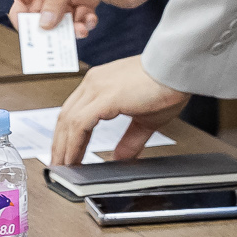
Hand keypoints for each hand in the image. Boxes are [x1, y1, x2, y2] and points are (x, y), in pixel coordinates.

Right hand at [11, 0, 97, 38]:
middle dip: (51, 28)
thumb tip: (45, 26)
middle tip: (59, 38)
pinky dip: (85, 21)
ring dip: (71, 28)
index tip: (28, 32)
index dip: (19, 16)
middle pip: (41, 14)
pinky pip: (80, 15)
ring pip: (62, 18)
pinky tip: (90, 20)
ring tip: (81, 31)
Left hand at [49, 55, 188, 165]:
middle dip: (59, 143)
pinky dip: (73, 144)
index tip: (64, 152)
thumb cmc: (167, 85)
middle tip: (57, 165)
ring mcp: (96, 87)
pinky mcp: (104, 97)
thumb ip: (130, 140)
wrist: (178, 68)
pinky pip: (79, 125)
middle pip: (65, 116)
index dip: (65, 134)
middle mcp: (93, 82)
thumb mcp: (145, 120)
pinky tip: (73, 158)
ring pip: (68, 121)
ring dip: (63, 147)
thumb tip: (120, 158)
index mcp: (100, 82)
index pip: (73, 110)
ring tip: (63, 167)